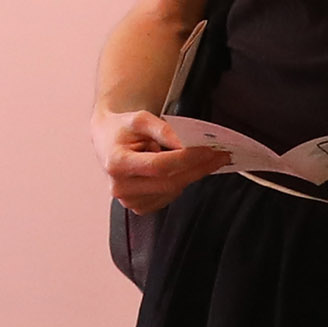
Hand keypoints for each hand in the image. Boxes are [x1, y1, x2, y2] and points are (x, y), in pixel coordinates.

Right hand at [100, 110, 227, 214]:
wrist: (107, 141)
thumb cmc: (123, 129)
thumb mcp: (140, 119)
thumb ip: (164, 130)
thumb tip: (188, 144)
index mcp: (116, 163)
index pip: (159, 166)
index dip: (187, 159)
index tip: (209, 150)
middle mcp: (120, 186)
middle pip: (170, 181)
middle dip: (199, 168)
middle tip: (219, 156)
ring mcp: (129, 200)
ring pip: (173, 190)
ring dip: (191, 174)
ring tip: (199, 158)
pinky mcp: (138, 206)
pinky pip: (169, 197)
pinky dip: (180, 182)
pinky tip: (179, 170)